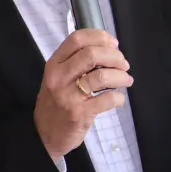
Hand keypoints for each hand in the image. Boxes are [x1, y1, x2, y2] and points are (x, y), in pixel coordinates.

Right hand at [35, 30, 132, 161]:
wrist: (44, 135)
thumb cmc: (55, 103)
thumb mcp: (58, 78)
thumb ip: (76, 63)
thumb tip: (108, 50)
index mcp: (54, 64)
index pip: (77, 39)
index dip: (99, 36)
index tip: (113, 43)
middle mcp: (59, 77)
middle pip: (91, 54)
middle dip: (114, 56)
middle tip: (123, 64)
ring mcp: (68, 96)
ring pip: (101, 76)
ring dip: (120, 76)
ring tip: (126, 80)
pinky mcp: (79, 114)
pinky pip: (106, 100)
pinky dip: (118, 98)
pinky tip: (118, 99)